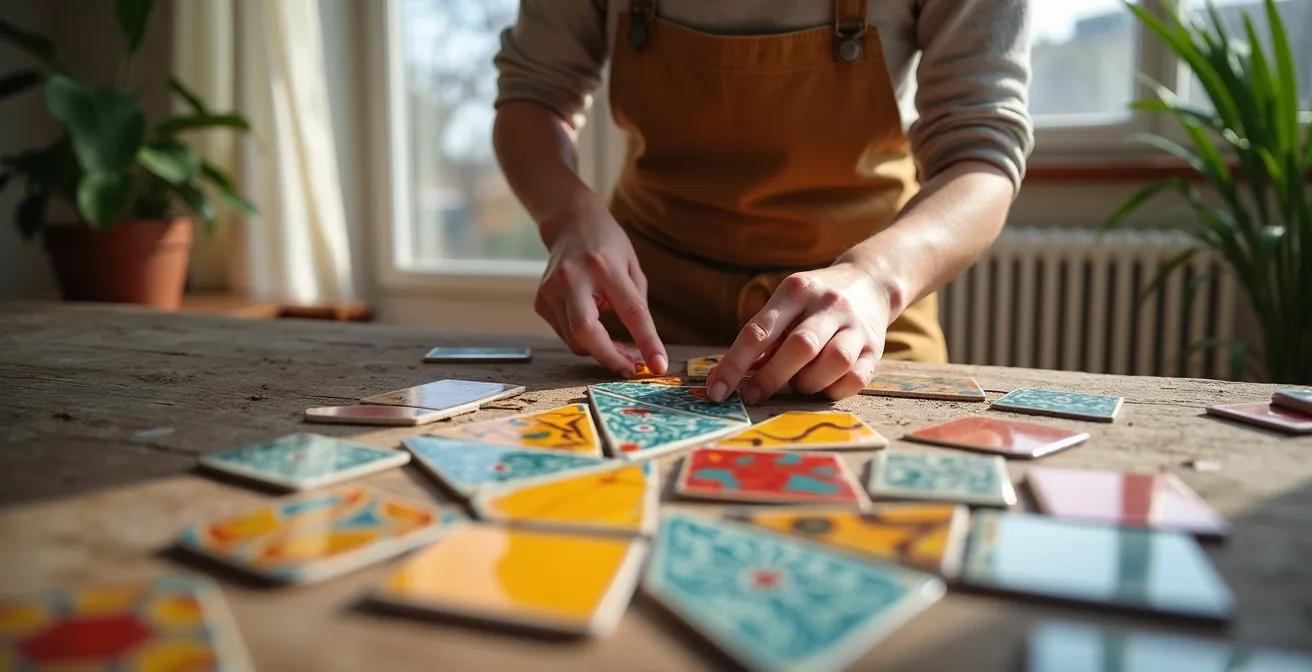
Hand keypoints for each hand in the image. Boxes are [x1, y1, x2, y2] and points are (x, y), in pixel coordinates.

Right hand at [534, 195, 667, 375]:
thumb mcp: (631, 266)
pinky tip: (595, 325)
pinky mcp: (541, 300)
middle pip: (586, 331)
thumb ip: (636, 302)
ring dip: (599, 349)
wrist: (569, 222)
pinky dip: (584, 338)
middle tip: (629, 369)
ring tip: (619, 347)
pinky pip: (566, 333)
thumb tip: (640, 346)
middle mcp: (573, 278)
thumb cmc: (608, 244)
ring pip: (575, 339)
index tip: (658, 365)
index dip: (647, 342)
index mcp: (605, 267)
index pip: (631, 311)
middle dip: (609, 357)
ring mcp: (551, 290)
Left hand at [705, 263, 892, 403]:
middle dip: (771, 378)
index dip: (734, 365)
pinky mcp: (876, 348)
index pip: (758, 331)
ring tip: (798, 383)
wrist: (870, 281)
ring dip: (808, 383)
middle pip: (800, 347)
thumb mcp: (786, 304)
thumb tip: (730, 377)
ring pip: (834, 362)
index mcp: (796, 290)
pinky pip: (856, 378)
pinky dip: (834, 390)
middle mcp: (828, 304)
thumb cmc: (813, 300)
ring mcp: (856, 325)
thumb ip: (763, 336)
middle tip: (752, 395)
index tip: (716, 391)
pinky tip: (823, 387)